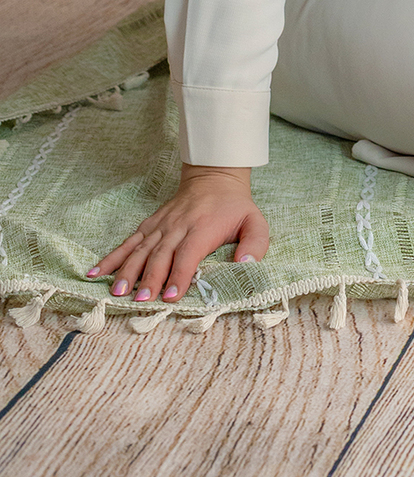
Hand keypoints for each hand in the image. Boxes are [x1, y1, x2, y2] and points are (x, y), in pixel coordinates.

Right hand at [88, 165, 268, 302]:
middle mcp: (178, 226)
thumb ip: (255, 243)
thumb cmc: (235, 206)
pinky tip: (95, 273)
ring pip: (140, 250)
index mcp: (203, 228)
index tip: (170, 296)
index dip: (179, 274)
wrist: (214, 175)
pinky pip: (129, 242)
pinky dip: (111, 258)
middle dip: (150, 279)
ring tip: (116, 292)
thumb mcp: (255, 221)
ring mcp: (161, 225)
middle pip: (161, 255)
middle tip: (141, 301)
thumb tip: (246, 265)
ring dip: (127, 271)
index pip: (188, 253)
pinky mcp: (150, 225)